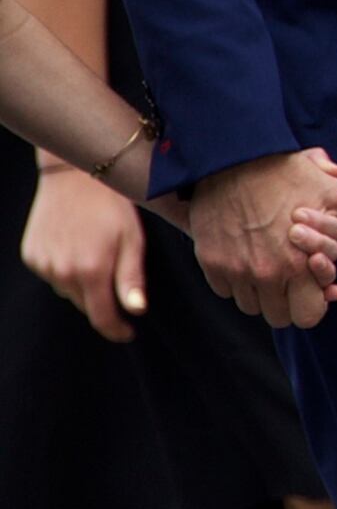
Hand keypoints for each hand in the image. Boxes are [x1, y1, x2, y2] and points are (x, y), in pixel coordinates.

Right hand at [26, 163, 147, 340]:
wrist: (73, 175)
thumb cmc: (111, 205)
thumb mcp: (133, 239)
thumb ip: (131, 278)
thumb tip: (135, 311)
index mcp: (91, 271)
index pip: (102, 317)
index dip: (116, 330)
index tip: (128, 333)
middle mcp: (61, 272)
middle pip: (85, 305)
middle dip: (103, 302)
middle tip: (116, 280)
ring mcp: (42, 264)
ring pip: (68, 290)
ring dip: (83, 284)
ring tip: (96, 255)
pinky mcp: (30, 255)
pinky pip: (51, 274)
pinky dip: (64, 270)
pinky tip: (75, 247)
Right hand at [191, 149, 336, 327]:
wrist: (234, 159)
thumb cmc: (286, 174)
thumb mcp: (332, 193)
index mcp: (298, 264)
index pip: (308, 316)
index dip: (313, 305)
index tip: (312, 289)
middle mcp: (265, 274)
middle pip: (278, 316)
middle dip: (288, 301)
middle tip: (291, 279)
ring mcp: (233, 270)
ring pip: (249, 305)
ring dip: (260, 292)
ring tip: (267, 265)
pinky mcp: (210, 261)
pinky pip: (224, 289)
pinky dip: (235, 280)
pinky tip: (245, 257)